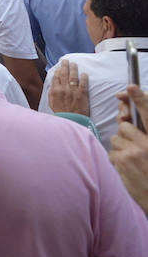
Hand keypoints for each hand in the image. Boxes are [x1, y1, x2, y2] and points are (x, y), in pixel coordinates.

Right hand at [48, 60, 90, 115]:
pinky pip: (83, 83)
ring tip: (74, 64)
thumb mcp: (52, 102)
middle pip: (64, 74)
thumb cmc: (61, 112)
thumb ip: (52, 92)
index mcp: (55, 90)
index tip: (60, 67)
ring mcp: (73, 91)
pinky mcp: (82, 94)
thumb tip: (53, 85)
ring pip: (73, 76)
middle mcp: (64, 89)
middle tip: (66, 60)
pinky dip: (83, 77)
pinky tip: (84, 73)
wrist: (71, 120)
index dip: (58, 71)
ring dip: (74, 69)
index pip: (56, 77)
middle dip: (65, 66)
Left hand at [111, 86, 147, 211]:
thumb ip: (143, 135)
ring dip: (121, 149)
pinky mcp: (123, 162)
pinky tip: (128, 169)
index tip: (131, 86)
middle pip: (125, 126)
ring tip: (133, 162)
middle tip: (135, 150)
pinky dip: (117, 160)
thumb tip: (127, 118)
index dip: (140, 99)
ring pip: (116, 139)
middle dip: (126, 135)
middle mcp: (147, 143)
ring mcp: (135, 153)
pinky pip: (112, 153)